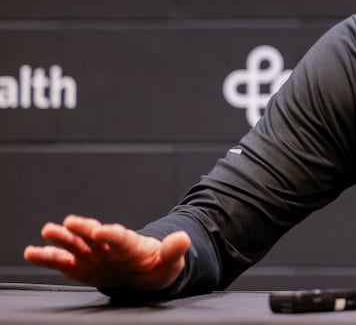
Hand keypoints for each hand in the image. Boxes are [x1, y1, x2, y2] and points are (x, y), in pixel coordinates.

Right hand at [23, 215, 189, 290]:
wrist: (140, 271)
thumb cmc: (154, 265)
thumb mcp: (168, 261)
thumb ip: (173, 250)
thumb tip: (184, 238)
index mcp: (129, 243)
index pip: (121, 237)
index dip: (112, 234)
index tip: (102, 231)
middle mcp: (107, 244)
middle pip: (94, 234)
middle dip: (84, 229)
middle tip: (71, 223)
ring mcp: (91, 253)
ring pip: (75, 244)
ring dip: (62, 238)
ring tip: (49, 231)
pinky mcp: (78, 265)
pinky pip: (60, 261)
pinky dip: (46, 256)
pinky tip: (32, 252)